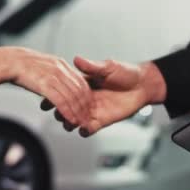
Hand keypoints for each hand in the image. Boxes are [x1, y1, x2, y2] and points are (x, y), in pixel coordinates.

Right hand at [0, 47, 92, 129]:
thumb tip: (60, 83)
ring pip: (72, 97)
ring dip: (78, 112)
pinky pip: (61, 100)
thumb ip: (55, 73)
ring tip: (81, 122)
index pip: (81, 82)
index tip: (89, 107)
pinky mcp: (45, 84)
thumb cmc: (24, 66)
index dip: (87, 96)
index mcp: (61, 65)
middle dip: (85, 106)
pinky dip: (68, 112)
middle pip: (80, 91)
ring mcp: (53, 77)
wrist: (10, 61)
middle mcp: (61, 70)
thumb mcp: (44, 65)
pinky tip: (71, 119)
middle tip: (88, 118)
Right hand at [45, 56, 165, 136]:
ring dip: (70, 122)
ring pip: (76, 119)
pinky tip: (82, 129)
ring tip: (67, 123)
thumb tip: (76, 59)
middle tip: (56, 113)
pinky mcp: (103, 120)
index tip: (46, 98)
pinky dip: (84, 130)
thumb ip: (91, 66)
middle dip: (60, 111)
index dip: (55, 95)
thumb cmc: (126, 72)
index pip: (66, 91)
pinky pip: (90, 128)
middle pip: (68, 107)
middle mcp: (87, 99)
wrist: (143, 85)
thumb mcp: (108, 67)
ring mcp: (94, 110)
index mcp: (85, 85)